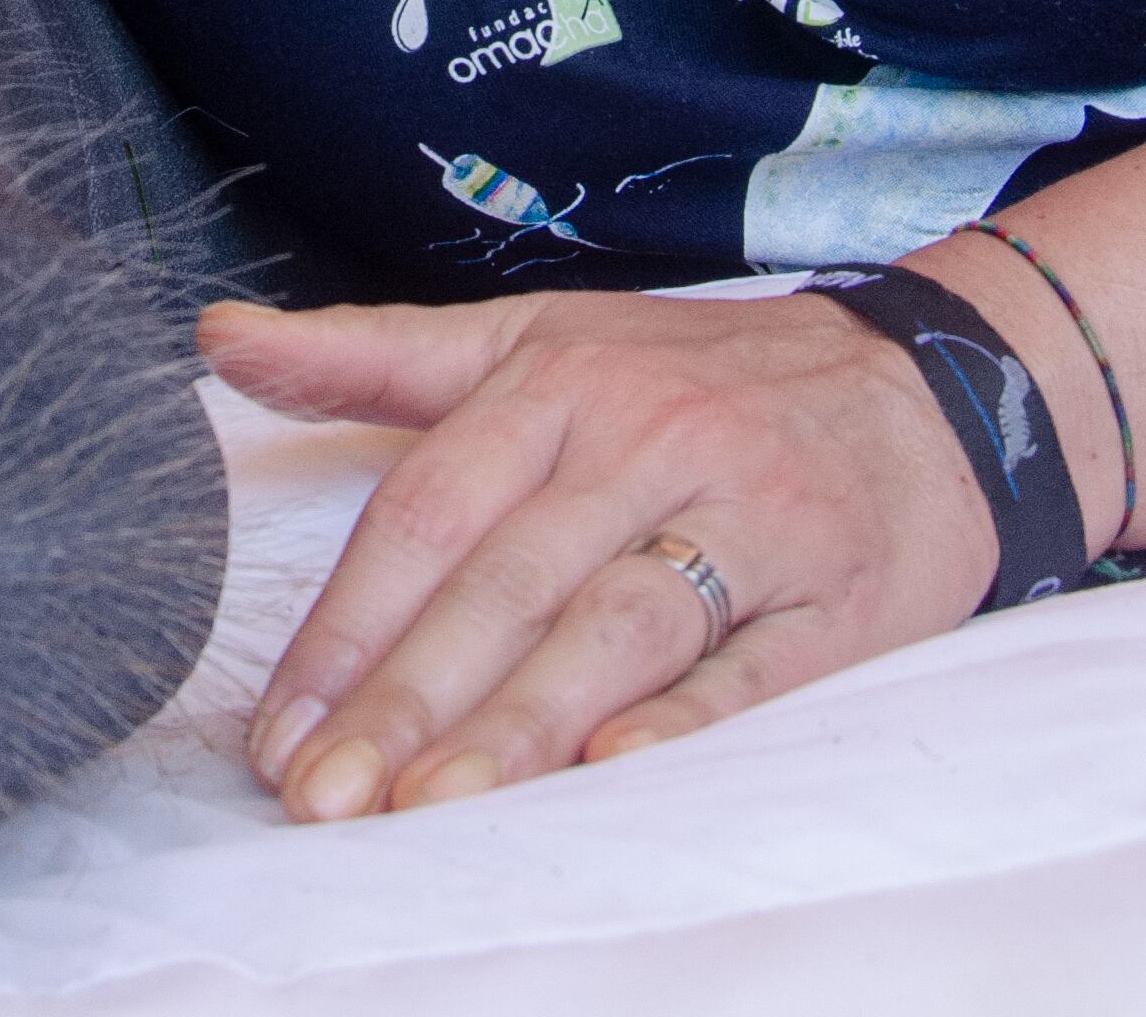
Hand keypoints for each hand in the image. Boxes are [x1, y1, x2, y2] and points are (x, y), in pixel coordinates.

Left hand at [201, 288, 997, 822]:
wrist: (929, 383)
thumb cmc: (697, 379)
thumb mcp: (538, 340)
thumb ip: (375, 354)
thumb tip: (216, 340)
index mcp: (562, 380)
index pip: (428, 508)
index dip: (345, 624)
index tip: (279, 725)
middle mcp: (650, 439)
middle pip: (506, 580)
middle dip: (406, 697)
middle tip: (323, 793)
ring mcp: (749, 515)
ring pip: (616, 624)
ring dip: (518, 723)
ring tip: (429, 807)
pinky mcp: (836, 594)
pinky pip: (751, 664)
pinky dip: (682, 717)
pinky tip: (611, 770)